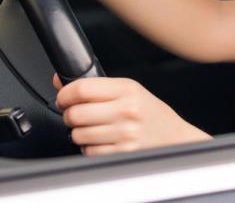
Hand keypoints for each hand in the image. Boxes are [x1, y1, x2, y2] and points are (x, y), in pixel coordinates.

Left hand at [53, 74, 210, 154]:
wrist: (174, 136)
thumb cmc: (150, 113)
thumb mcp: (129, 90)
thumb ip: (97, 86)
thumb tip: (60, 82)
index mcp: (127, 89)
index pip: (82, 88)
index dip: (65, 94)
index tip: (63, 98)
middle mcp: (127, 110)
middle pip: (76, 113)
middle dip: (69, 115)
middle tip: (77, 115)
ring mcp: (125, 133)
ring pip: (78, 134)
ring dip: (79, 133)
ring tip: (93, 128)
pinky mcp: (122, 152)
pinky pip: (89, 151)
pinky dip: (90, 147)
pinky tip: (102, 141)